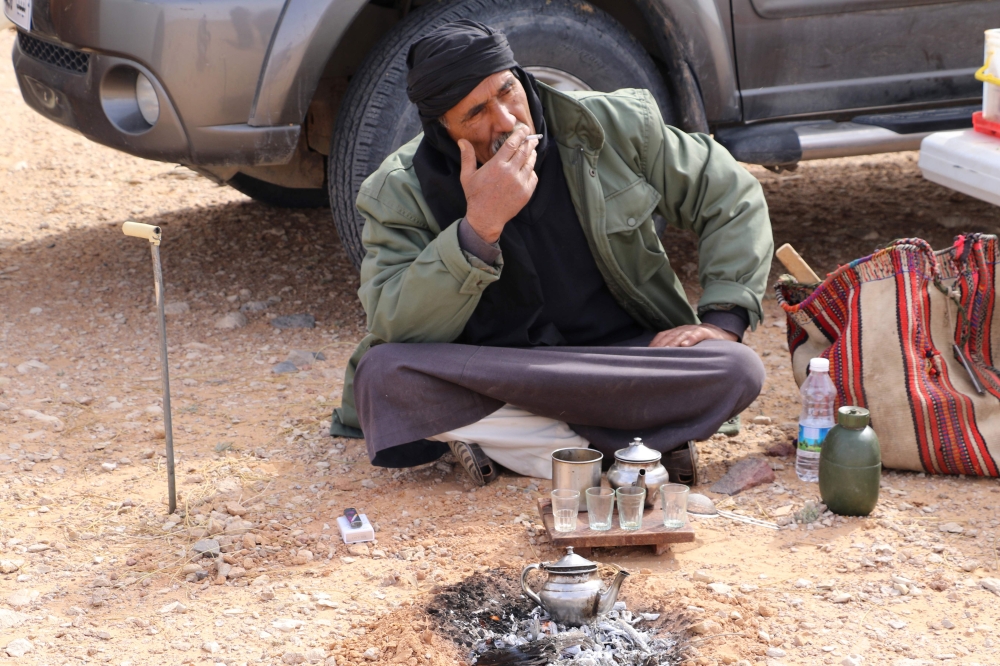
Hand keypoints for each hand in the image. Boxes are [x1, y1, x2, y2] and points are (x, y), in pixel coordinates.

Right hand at [459, 126, 538, 242]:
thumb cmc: (475, 196)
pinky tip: (529, 168)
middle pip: (524, 151)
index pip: (512, 144)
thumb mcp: (467, 176)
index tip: (524, 130)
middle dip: (529, 143)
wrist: (485, 218)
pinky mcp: (526, 193)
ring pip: (530, 163)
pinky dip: (532, 171)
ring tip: (531, 151)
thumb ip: (467, 157)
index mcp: (497, 165)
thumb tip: (462, 141)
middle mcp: (510, 172)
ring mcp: (520, 183)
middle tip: (532, 138)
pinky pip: (533, 177)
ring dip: (532, 155)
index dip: (520, 135)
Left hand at [649, 324, 737, 347]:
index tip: (647, 353)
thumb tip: (659, 360)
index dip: (655, 343)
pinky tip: (685, 345)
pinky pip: (697, 334)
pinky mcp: (706, 332)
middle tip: (654, 354)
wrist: (721, 334)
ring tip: (667, 350)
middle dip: (661, 345)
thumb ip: (675, 349)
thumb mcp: (686, 345)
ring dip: (673, 343)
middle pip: (670, 336)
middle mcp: (683, 329)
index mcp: (677, 332)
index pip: (663, 336)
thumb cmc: (700, 343)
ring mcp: (694, 330)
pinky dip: (691, 339)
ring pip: (681, 335)